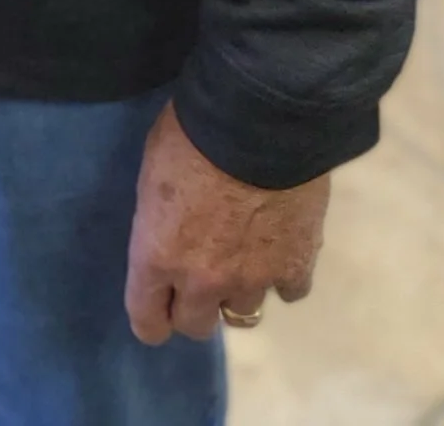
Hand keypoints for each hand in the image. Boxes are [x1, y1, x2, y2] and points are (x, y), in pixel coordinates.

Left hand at [125, 101, 328, 342]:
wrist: (259, 118)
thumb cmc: (192, 130)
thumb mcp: (153, 168)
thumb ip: (159, 216)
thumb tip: (169, 229)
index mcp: (158, 254)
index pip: (147, 321)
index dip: (152, 316)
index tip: (158, 304)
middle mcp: (203, 280)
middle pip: (196, 326)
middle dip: (194, 306)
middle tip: (201, 276)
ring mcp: (253, 278)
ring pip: (243, 313)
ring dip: (239, 290)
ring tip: (244, 258)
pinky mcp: (295, 267)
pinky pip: (289, 290)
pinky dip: (284, 273)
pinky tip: (282, 246)